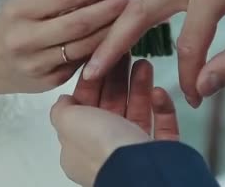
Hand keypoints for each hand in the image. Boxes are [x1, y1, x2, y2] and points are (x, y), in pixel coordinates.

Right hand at [0, 0, 135, 94]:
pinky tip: (119, 37)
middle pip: (80, 22)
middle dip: (112, 8)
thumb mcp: (26, 4)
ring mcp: (36, 65)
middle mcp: (25, 39)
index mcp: (19, 11)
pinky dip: (101, 49)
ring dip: (113, 30)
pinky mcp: (48, 83)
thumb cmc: (12, 25)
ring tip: (133, 15)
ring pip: (85, 46)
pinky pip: (81, 63)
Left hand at [51, 58, 178, 186]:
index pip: (84, 106)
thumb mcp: (69, 122)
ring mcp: (134, 151)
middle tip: (126, 54)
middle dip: (118, 79)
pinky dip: (161, 107)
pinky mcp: (161, 151)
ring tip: (144, 64)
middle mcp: (105, 149)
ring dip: (140, 87)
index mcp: (79, 146)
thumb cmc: (100, 145)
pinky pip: (163, 125)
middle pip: (112, 106)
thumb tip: (63, 100)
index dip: (92, 80)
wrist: (140, 170)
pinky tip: (159, 91)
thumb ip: (61, 109)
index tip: (101, 57)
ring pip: (138, 112)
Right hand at [83, 0, 224, 107]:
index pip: (189, 44)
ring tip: (89, 49)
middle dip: (112, 44)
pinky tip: (107, 19)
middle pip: (138, 9)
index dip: (187, 76)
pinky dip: (121, 1)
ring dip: (109, 20)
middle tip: (89, 74)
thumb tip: (202, 88)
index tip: (194, 100)